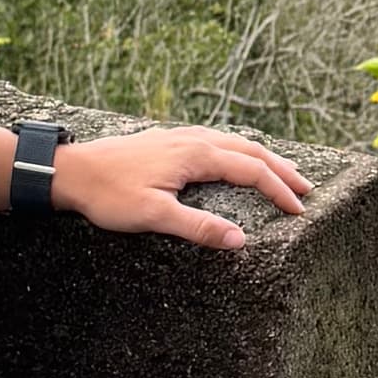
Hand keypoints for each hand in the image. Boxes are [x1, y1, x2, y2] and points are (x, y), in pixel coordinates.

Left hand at [53, 126, 314, 252]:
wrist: (71, 171)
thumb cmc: (108, 194)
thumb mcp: (154, 216)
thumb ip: (198, 227)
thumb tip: (239, 239)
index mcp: (196, 155)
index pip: (251, 171)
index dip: (278, 191)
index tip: (299, 210)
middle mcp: (194, 140)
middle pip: (250, 151)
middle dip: (281, 170)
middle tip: (306, 189)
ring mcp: (181, 137)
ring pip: (234, 142)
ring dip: (262, 158)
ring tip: (282, 172)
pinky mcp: (168, 140)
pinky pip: (217, 140)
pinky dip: (239, 151)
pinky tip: (235, 159)